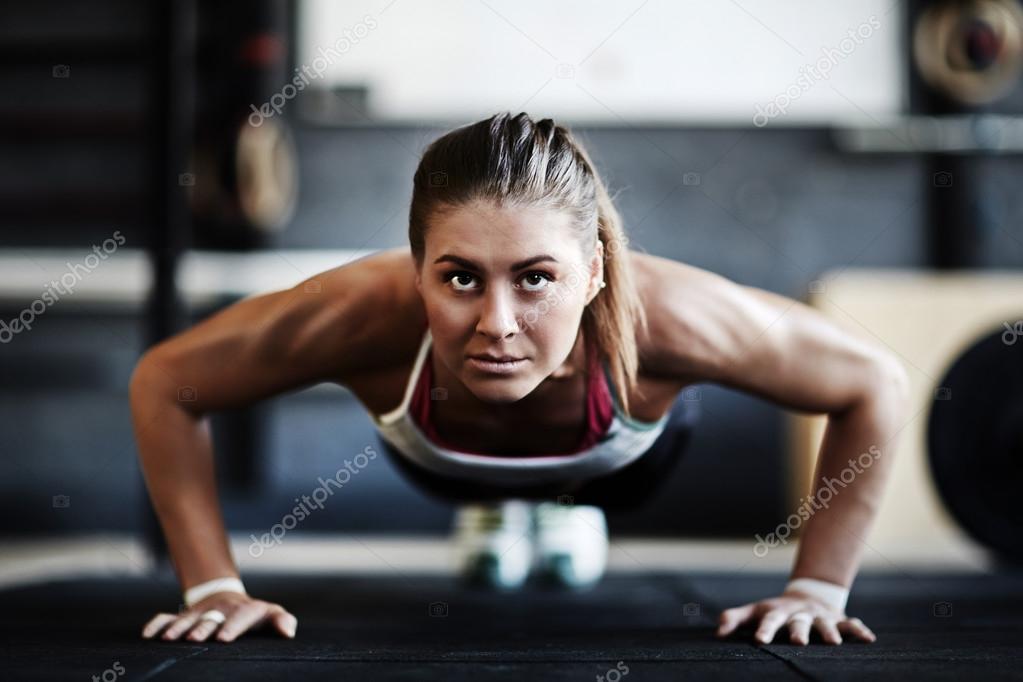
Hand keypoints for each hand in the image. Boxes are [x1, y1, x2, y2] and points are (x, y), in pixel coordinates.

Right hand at [141, 591, 297, 642]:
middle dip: (203, 628)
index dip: (233, 626)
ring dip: (179, 627)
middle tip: (194, 639)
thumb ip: (280, 620)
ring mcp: (201, 611)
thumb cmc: (253, 615)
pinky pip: (167, 617)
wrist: (227, 598)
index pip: (242, 616)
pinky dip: (158, 624)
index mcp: (244, 610)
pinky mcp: (184, 615)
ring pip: (189, 618)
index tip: (224, 639)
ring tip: (171, 639)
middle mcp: (221, 609)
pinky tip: (148, 635)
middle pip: (212, 618)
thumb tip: (289, 631)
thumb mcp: (269, 615)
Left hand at [716, 593, 875, 645]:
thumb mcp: (754, 611)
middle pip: (798, 623)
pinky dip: (860, 630)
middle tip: (799, 643)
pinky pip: (851, 624)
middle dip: (798, 632)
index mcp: (778, 612)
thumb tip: (718, 632)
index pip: (769, 620)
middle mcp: (800, 613)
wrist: (808, 595)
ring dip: (829, 632)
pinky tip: (869, 639)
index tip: (759, 640)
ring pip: (826, 624)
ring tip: (834, 643)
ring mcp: (820, 616)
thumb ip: (735, 618)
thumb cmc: (775, 610)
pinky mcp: (839, 619)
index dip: (765, 629)